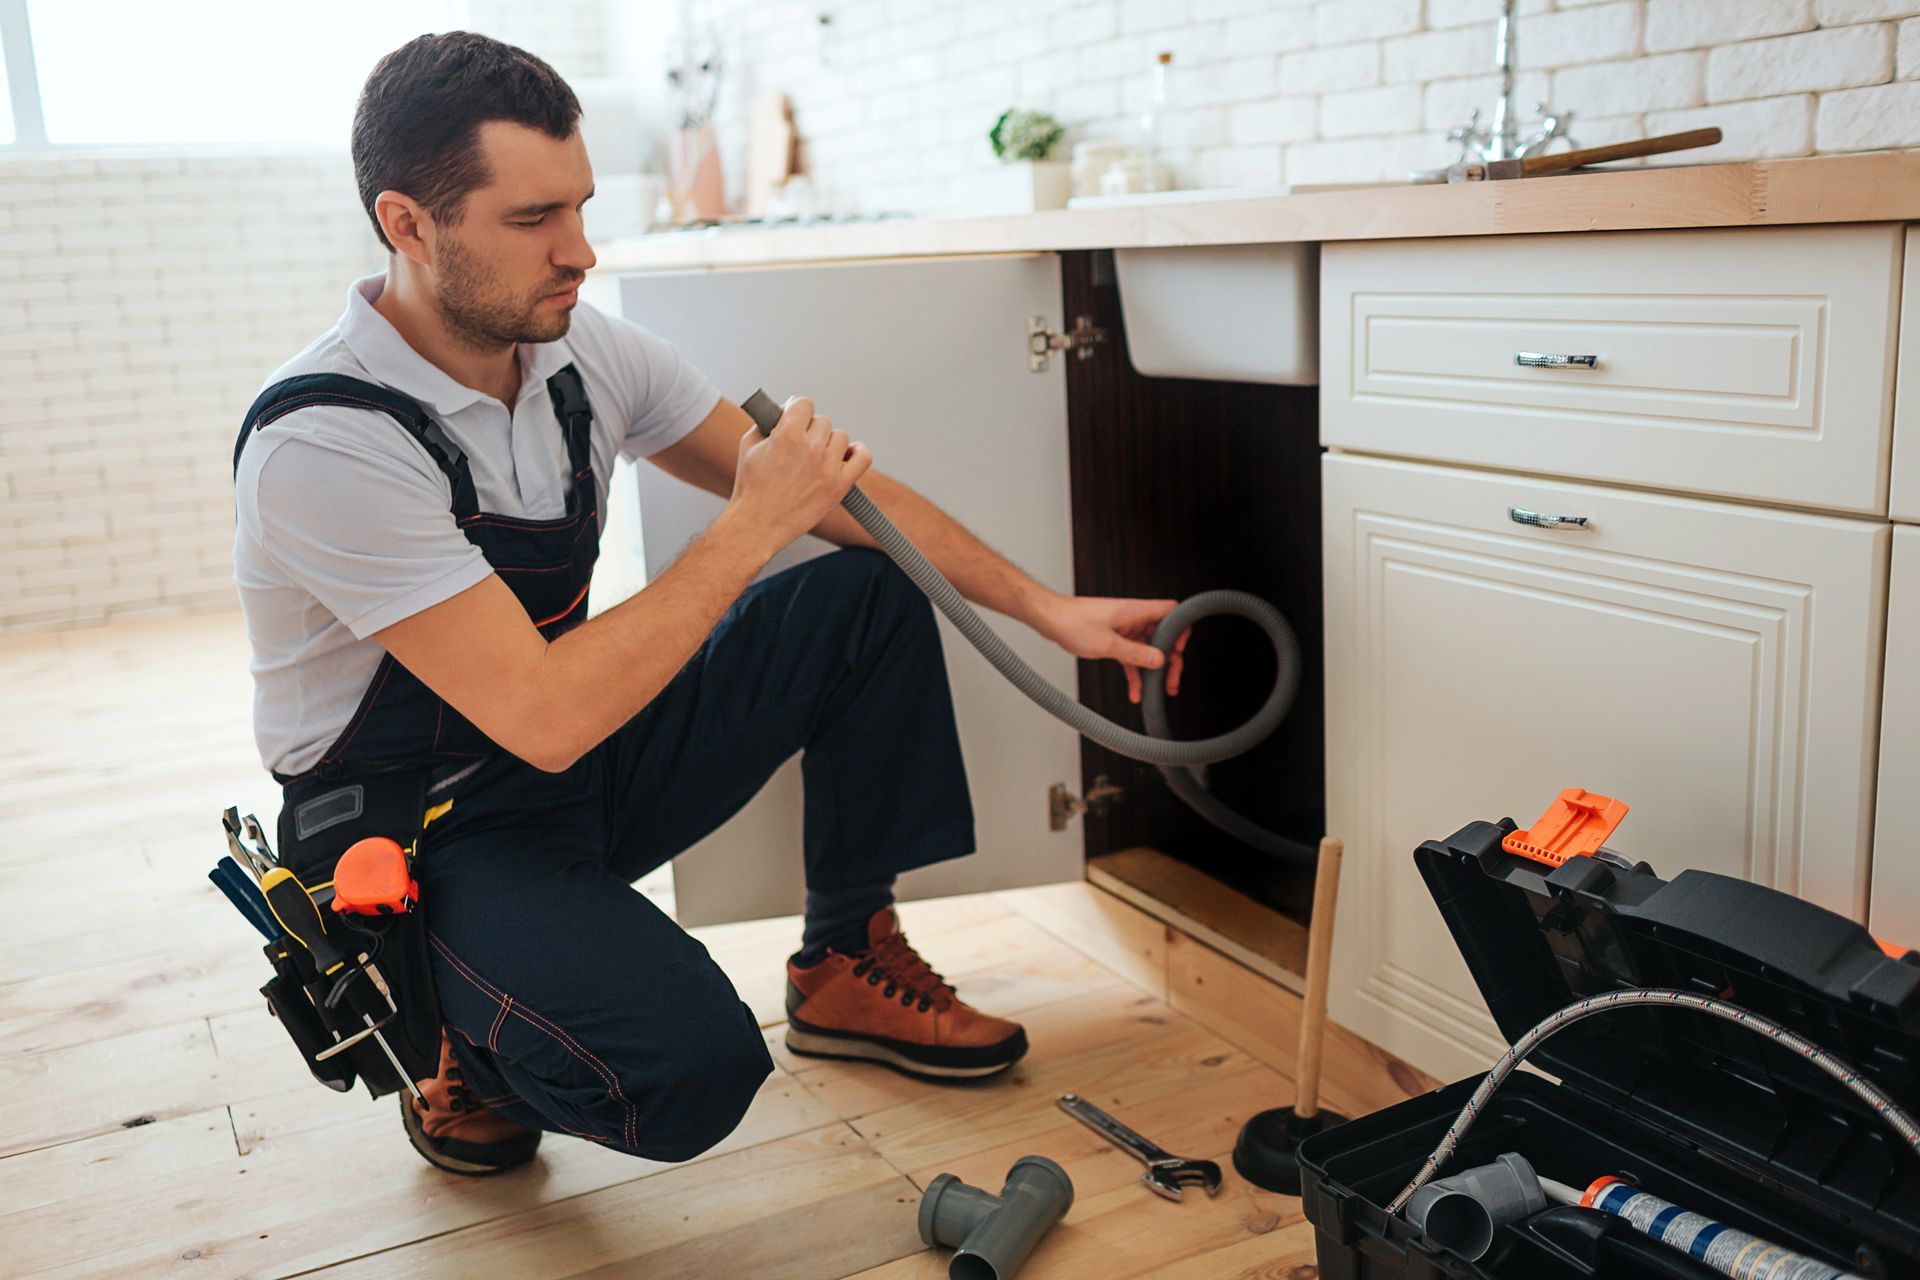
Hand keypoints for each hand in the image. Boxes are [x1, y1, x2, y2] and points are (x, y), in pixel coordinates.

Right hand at [726, 396, 871, 555]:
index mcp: (786, 435)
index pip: (805, 403)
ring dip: (828, 443)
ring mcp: (827, 468)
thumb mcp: (748, 445)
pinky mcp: (839, 486)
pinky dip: (858, 452)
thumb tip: (784, 410)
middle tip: (799, 446)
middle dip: (810, 430)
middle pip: (822, 421)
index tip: (794, 418)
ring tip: (815, 457)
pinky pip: (862, 457)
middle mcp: (810, 449)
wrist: (757, 525)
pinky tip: (846, 454)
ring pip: (840, 437)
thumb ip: (767, 422)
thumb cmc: (750, 487)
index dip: (797, 409)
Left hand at [1037, 593, 1190, 704]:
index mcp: (1135, 611)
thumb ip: (1135, 654)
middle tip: (1170, 681)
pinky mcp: (1114, 636)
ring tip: (1157, 691)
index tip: (1179, 651)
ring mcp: (1124, 627)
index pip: (1171, 612)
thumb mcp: (1107, 644)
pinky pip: (1131, 655)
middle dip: (1169, 660)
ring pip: (1147, 649)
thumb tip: (1159, 660)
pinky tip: (1135, 689)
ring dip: (1152, 670)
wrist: (1050, 618)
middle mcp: (1132, 617)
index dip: (1181, 630)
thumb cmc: (1072, 622)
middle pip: (1163, 636)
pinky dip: (1135, 672)